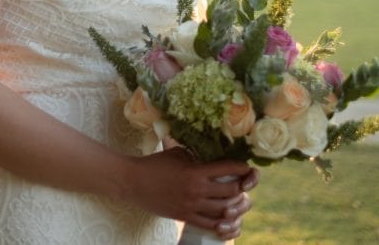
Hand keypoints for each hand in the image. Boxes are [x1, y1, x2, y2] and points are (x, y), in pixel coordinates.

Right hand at [122, 147, 255, 231]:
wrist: (132, 182)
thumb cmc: (154, 164)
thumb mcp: (177, 153)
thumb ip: (196, 156)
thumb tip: (213, 155)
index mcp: (195, 171)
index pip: (228, 170)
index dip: (242, 169)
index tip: (246, 168)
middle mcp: (197, 190)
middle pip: (232, 192)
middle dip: (241, 188)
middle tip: (242, 185)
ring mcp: (191, 206)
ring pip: (224, 210)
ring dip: (234, 205)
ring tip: (235, 200)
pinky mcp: (185, 217)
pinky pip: (210, 224)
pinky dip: (222, 223)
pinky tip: (226, 219)